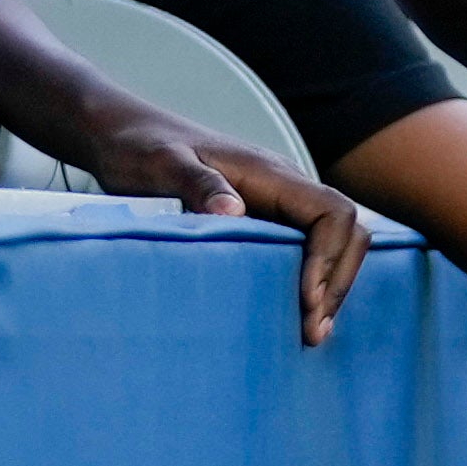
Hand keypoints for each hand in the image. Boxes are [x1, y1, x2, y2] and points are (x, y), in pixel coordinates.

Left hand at [23, 68, 378, 329]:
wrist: (119, 134)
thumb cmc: (135, 147)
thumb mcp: (158, 162)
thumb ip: (194, 181)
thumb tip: (234, 211)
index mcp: (268, 172)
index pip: (332, 212)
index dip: (330, 258)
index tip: (305, 300)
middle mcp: (284, 186)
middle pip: (347, 231)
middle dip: (339, 280)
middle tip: (314, 331)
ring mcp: (278, 203)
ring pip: (334, 242)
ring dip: (332, 286)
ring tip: (313, 332)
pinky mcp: (265, 219)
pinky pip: (309, 249)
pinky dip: (314, 283)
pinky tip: (298, 314)